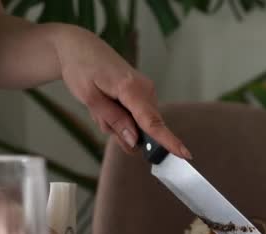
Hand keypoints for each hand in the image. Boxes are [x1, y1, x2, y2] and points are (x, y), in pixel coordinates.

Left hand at [53, 25, 191, 158]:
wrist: (80, 47)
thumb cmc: (81, 68)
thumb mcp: (90, 98)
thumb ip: (114, 120)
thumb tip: (134, 141)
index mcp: (132, 89)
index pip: (153, 122)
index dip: (169, 141)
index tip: (185, 154)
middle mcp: (146, 90)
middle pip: (144, 129)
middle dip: (122, 132)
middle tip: (99, 116)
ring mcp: (146, 91)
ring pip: (138, 125)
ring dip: (118, 124)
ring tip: (100, 106)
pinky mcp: (143, 93)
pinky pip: (136, 117)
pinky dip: (121, 117)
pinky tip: (108, 104)